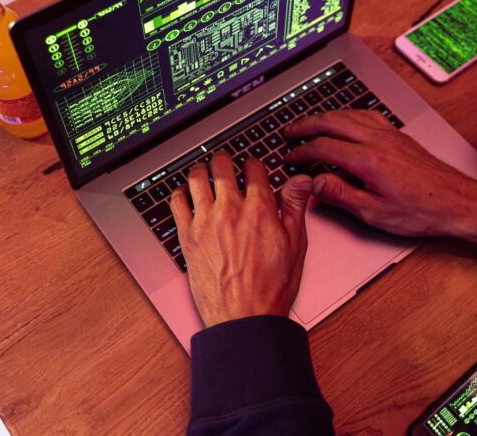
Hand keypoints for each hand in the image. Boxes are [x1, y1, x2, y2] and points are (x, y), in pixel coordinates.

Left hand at [169, 152, 311, 326]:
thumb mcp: (296, 245)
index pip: (253, 168)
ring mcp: (206, 222)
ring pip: (197, 178)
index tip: (252, 167)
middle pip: (222, 166)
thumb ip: (295, 207)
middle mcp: (231, 210)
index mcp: (260, 209)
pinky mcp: (187, 236)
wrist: (244, 317)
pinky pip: (176, 202)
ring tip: (204, 171)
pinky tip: (185, 194)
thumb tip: (301, 181)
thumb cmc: (270, 288)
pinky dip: (180, 192)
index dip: (254, 163)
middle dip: (225, 160)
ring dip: (201, 170)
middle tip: (225, 161)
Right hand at [284, 110, 476, 237]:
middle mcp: (378, 141)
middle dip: (307, 125)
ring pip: (350, 114)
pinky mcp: (399, 136)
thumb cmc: (421, 210)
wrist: (456, 201)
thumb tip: (316, 184)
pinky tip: (346, 121)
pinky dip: (348, 115)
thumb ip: (341, 196)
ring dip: (326, 117)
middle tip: (290, 131)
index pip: (324, 148)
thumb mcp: (374, 213)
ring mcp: (390, 135)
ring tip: (311, 123)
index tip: (290, 158)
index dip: (302, 152)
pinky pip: (367, 116)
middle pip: (333, 121)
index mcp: (368, 160)